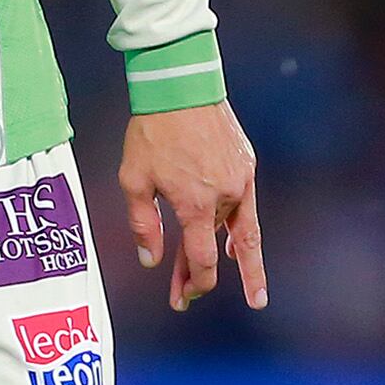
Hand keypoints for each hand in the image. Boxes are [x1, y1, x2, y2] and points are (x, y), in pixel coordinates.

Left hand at [119, 103, 266, 312]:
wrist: (181, 85)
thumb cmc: (152, 130)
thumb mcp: (133, 178)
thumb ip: (143, 223)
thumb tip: (151, 260)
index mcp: (196, 205)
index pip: (202, 261)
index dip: (194, 285)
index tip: (183, 299)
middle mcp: (224, 197)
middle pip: (216, 248)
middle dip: (200, 275)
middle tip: (189, 296)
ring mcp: (240, 180)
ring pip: (236, 228)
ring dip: (231, 255)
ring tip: (250, 289)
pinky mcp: (246, 165)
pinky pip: (246, 206)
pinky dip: (240, 228)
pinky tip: (235, 242)